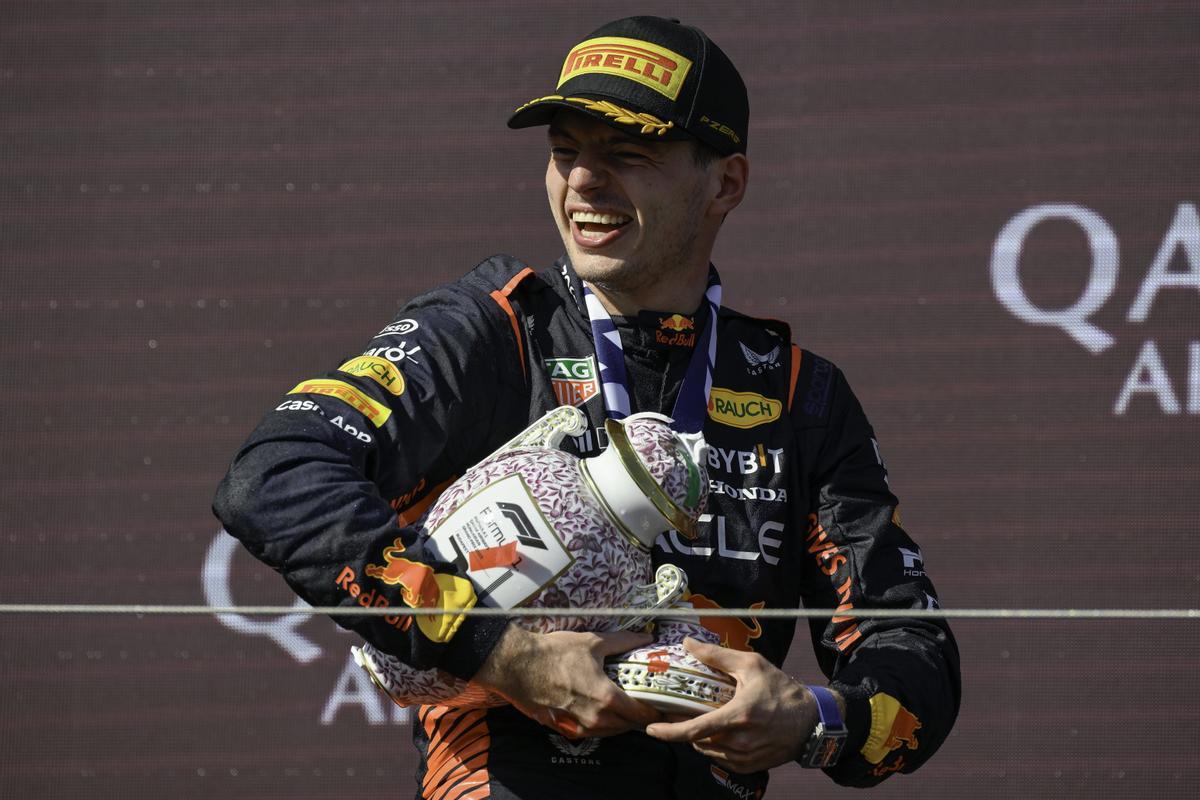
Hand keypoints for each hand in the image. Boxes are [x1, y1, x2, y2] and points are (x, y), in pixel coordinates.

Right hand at [472, 625, 661, 736]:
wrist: (516, 666)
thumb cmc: (553, 652)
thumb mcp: (592, 642)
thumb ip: (623, 641)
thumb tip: (647, 635)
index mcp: (606, 699)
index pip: (642, 715)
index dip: (658, 712)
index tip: (667, 707)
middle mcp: (595, 719)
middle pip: (629, 726)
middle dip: (642, 717)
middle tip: (650, 704)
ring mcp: (579, 727)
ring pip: (611, 732)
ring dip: (623, 722)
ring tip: (629, 706)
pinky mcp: (564, 729)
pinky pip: (593, 732)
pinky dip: (604, 724)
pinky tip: (603, 710)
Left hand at [645, 637, 834, 773]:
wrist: (812, 720)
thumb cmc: (781, 689)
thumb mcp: (751, 664)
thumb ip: (717, 655)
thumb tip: (688, 643)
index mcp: (737, 717)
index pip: (694, 730)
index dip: (668, 732)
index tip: (651, 728)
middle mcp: (739, 742)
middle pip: (697, 740)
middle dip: (687, 726)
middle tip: (687, 710)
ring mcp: (745, 758)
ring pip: (708, 750)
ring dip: (702, 737)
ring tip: (710, 717)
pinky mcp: (750, 767)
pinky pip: (722, 759)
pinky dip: (716, 747)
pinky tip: (724, 731)